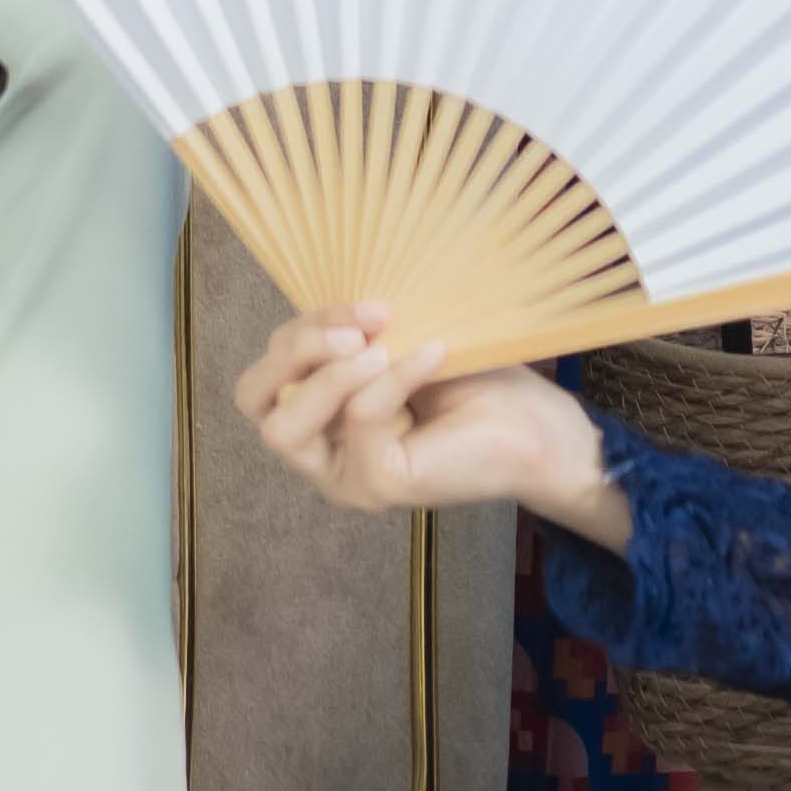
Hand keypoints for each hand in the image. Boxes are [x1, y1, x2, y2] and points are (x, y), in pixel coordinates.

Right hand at [237, 307, 632, 547]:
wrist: (537, 426)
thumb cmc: (473, 382)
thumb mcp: (399, 340)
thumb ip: (353, 331)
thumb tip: (324, 304)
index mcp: (320, 414)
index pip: (263, 376)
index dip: (295, 332)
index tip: (361, 305)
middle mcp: (321, 451)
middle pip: (254, 400)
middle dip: (294, 350)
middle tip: (355, 330)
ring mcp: (344, 475)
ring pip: (285, 426)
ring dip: (329, 373)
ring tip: (382, 345)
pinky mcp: (377, 485)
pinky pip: (359, 420)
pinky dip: (393, 376)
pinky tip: (434, 354)